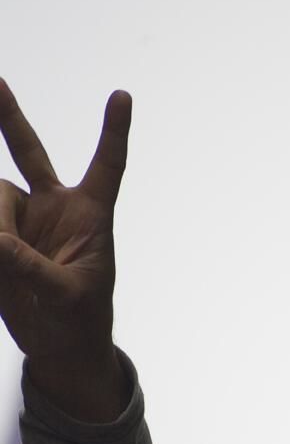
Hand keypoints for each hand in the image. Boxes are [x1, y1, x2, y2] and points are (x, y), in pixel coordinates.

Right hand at [0, 82, 131, 419]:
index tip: (123, 95)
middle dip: (8, 116)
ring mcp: (21, 219)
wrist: (59, 348)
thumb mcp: (67, 298)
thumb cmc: (80, 321)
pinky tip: (2, 258)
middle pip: (29, 151)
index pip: (106, 167)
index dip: (113, 133)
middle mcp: (55, 207)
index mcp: (91, 216)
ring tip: (6, 261)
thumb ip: (33, 268)